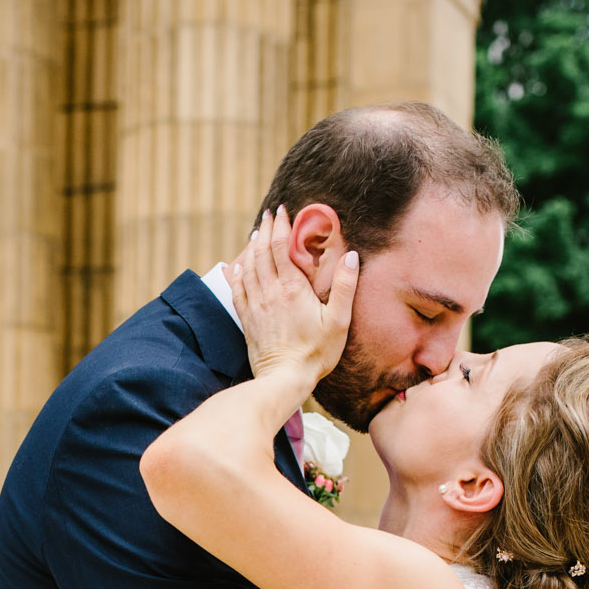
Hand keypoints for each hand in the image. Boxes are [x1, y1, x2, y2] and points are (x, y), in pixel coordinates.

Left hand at [226, 206, 358, 385]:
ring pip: (248, 266)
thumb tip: (352, 256)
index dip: (282, 226)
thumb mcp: (339, 321)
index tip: (283, 210)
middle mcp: (270, 292)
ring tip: (256, 234)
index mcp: (292, 288)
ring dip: (252, 246)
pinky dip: (236, 272)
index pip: (282, 247)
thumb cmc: (316, 353)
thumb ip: (346, 287)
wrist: (283, 378)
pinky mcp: (246, 318)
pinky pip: (237, 288)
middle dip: (266, 229)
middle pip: (263, 251)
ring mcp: (255, 305)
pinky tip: (236, 265)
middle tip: (270, 214)